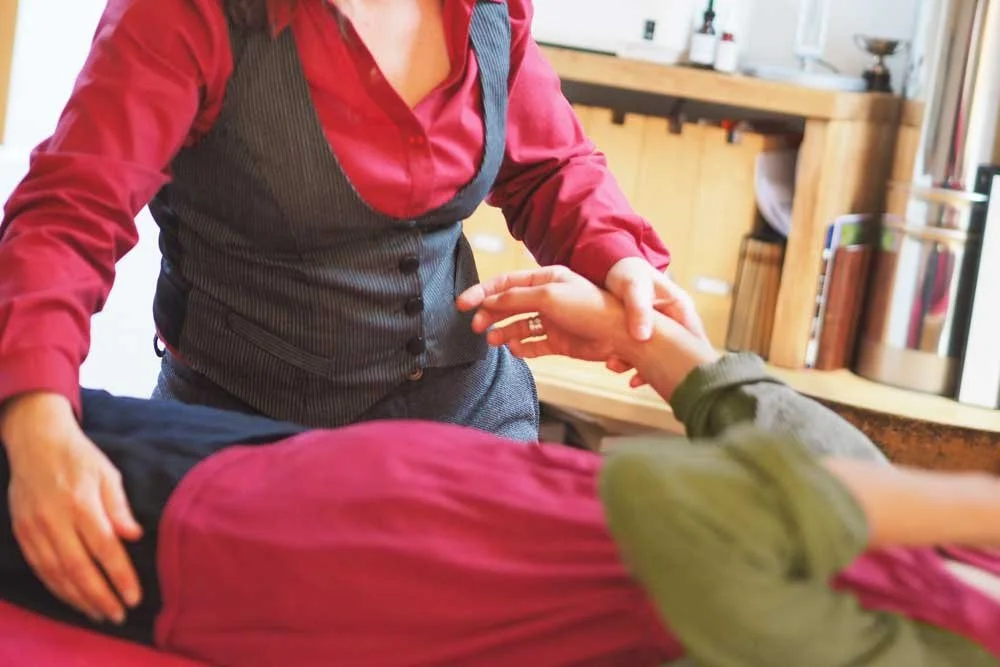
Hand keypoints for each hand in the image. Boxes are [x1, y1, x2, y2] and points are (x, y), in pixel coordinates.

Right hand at [1, 393, 142, 623]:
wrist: (36, 442)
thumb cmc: (80, 458)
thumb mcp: (108, 474)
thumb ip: (119, 507)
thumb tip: (134, 537)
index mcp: (81, 503)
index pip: (104, 548)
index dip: (119, 576)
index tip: (134, 597)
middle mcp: (55, 519)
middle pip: (78, 568)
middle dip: (99, 597)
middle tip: (118, 615)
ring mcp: (34, 528)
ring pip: (55, 574)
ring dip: (78, 599)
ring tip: (99, 614)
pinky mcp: (21, 532)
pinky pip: (39, 568)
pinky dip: (56, 588)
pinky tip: (73, 599)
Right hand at [457, 265, 626, 361]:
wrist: (618, 335)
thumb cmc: (588, 307)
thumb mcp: (548, 296)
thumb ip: (516, 298)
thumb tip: (489, 301)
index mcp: (545, 279)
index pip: (506, 283)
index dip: (483, 292)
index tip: (462, 303)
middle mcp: (547, 298)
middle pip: (509, 305)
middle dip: (490, 314)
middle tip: (475, 326)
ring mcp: (552, 320)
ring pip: (519, 326)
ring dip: (503, 332)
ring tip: (491, 340)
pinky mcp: (559, 341)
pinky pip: (533, 344)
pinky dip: (522, 348)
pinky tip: (514, 350)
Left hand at [605, 258, 708, 387]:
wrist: (611, 268)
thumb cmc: (628, 273)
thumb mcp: (633, 287)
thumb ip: (638, 309)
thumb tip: (643, 337)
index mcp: (681, 309)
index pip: (696, 339)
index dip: (694, 360)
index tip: (688, 379)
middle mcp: (675, 322)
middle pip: (679, 353)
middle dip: (664, 370)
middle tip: (650, 383)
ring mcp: (661, 331)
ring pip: (659, 356)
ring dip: (644, 367)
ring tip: (631, 380)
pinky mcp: (646, 336)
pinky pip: (644, 354)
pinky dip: (632, 362)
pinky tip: (617, 368)